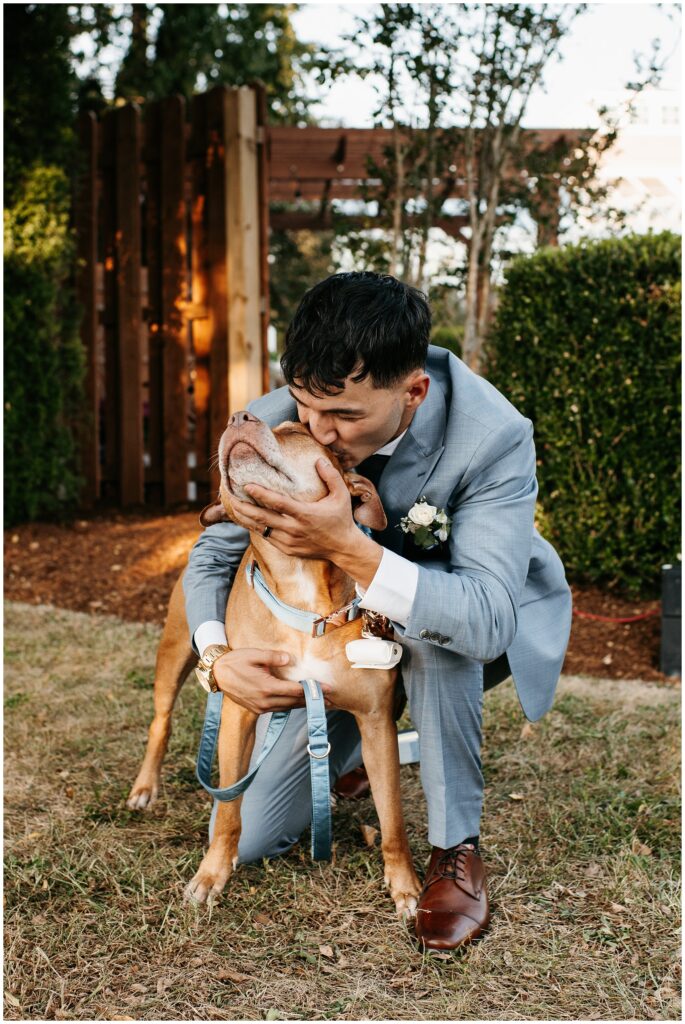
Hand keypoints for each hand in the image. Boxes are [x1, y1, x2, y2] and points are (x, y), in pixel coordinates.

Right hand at [211, 648, 332, 714]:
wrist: (217, 674)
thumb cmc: (235, 661)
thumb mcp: (254, 655)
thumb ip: (273, 657)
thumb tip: (288, 659)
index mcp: (266, 688)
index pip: (296, 690)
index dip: (314, 690)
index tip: (328, 689)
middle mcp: (265, 701)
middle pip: (295, 702)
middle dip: (313, 700)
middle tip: (331, 698)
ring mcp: (261, 707)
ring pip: (288, 707)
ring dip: (304, 704)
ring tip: (319, 701)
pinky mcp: (257, 709)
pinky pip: (280, 708)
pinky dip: (292, 705)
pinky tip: (300, 701)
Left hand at [230, 458, 356, 559]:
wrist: (343, 548)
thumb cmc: (341, 519)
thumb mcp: (342, 495)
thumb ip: (331, 476)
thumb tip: (318, 460)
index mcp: (305, 514)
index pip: (278, 503)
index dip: (261, 494)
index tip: (246, 485)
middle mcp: (294, 529)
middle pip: (262, 518)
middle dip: (243, 507)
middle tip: (230, 496)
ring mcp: (289, 541)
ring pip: (260, 529)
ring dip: (245, 518)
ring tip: (233, 506)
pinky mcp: (287, 549)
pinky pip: (266, 537)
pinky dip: (255, 528)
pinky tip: (248, 519)